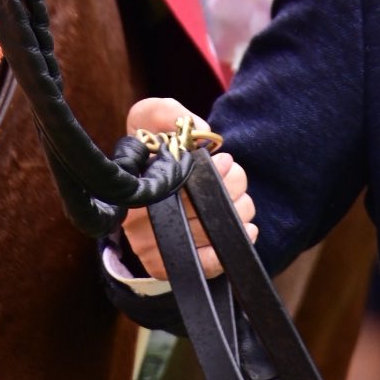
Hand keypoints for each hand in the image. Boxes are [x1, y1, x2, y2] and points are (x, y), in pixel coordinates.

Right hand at [121, 97, 256, 280]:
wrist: (140, 185)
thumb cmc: (150, 146)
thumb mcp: (148, 118)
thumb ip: (168, 112)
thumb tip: (200, 132)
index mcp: (133, 177)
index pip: (176, 179)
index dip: (210, 172)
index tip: (224, 160)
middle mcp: (136, 215)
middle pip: (198, 207)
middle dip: (229, 186)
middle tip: (233, 172)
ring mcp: (148, 245)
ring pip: (209, 232)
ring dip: (237, 210)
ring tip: (236, 196)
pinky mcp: (164, 267)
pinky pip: (208, 263)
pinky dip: (233, 242)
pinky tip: (245, 228)